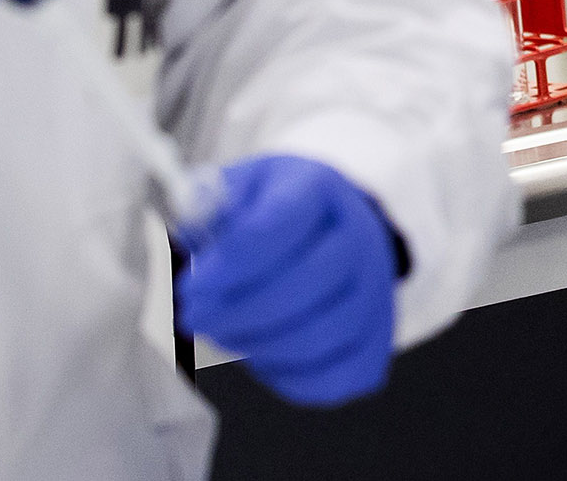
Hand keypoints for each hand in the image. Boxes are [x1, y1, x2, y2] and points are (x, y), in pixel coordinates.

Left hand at [176, 155, 400, 407]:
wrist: (331, 225)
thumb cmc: (271, 209)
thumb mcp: (239, 188)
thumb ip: (211, 209)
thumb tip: (196, 245)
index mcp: (317, 188)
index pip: (281, 224)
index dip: (230, 264)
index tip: (189, 288)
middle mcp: (359, 235)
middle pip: (308, 283)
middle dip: (239, 312)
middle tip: (193, 318)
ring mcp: (375, 288)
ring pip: (323, 334)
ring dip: (259, 344)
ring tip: (224, 333)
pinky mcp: (378, 336)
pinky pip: (339, 376)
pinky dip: (292, 378)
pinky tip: (263, 356)